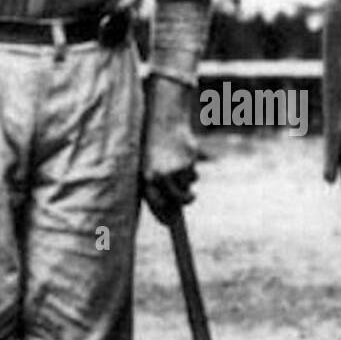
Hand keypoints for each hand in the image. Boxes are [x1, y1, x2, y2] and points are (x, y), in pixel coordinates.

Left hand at [140, 74, 197, 223]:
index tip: (171, 223)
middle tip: (190, 197)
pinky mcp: (190, 160)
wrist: (163, 116)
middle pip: (179, 200)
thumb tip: (169, 207)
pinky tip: (183, 155)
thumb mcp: (146, 164)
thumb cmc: (151, 143)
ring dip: (187, 179)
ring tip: (177, 162)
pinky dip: (191, 168)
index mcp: (146, 178)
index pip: (158, 206)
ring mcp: (177, 169)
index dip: (165, 216)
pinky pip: (194, 174)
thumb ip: (154, 184)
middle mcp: (161, 176)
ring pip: (188, 185)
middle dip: (186, 200)